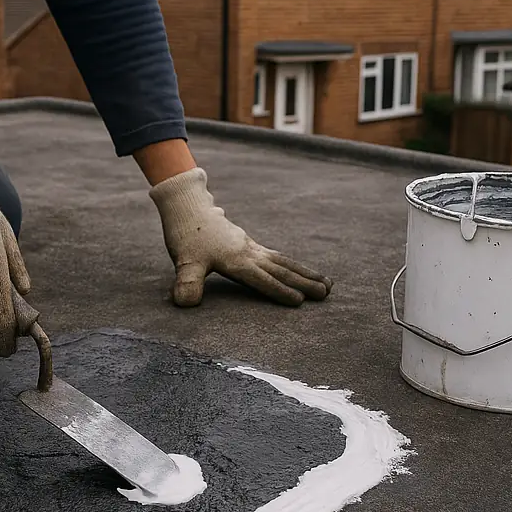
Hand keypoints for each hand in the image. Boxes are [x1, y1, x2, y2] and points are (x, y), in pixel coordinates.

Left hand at [149, 167, 330, 306]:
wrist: (189, 207)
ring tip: (328, 284)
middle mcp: (250, 253)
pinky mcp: (251, 246)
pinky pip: (277, 258)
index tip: (300, 301)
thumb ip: (186, 282)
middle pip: (281, 269)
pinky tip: (303, 272)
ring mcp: (252, 248)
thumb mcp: (183, 261)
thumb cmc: (186, 236)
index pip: (261, 278)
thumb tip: (185, 303)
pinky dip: (293, 266)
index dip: (278, 290)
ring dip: (306, 274)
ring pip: (284, 263)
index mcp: (236, 260)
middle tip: (327, 293)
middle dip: (305, 282)